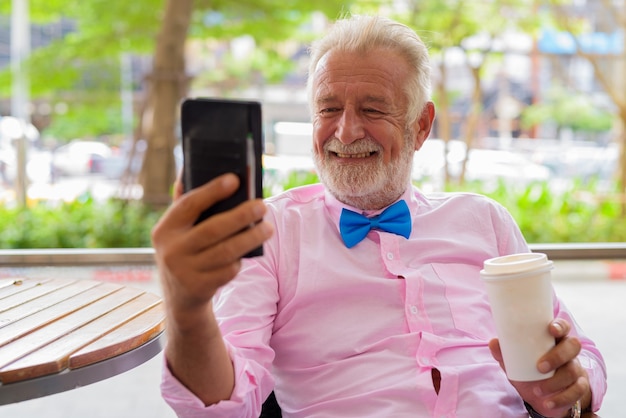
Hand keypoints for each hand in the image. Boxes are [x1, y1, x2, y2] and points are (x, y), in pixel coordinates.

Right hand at [152, 173, 273, 323]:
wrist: (179, 298)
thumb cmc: (185, 251)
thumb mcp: (177, 231)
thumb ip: (185, 203)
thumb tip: (190, 168)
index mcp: (165, 229)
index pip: (189, 205)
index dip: (212, 191)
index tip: (235, 179)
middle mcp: (171, 250)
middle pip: (213, 229)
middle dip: (241, 215)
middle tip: (262, 205)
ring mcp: (185, 271)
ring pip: (226, 251)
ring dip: (251, 237)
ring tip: (268, 228)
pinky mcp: (200, 288)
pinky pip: (228, 270)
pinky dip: (241, 260)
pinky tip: (249, 252)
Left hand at [489, 319, 590, 416]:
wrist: (542, 396)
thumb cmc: (529, 371)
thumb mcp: (515, 363)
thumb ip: (505, 353)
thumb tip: (493, 342)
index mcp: (553, 340)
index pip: (563, 327)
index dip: (560, 326)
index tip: (551, 329)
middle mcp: (567, 352)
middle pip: (573, 346)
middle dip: (557, 356)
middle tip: (539, 367)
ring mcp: (575, 368)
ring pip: (572, 371)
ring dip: (555, 382)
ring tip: (538, 390)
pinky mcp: (580, 386)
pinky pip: (577, 391)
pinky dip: (561, 399)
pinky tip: (548, 403)